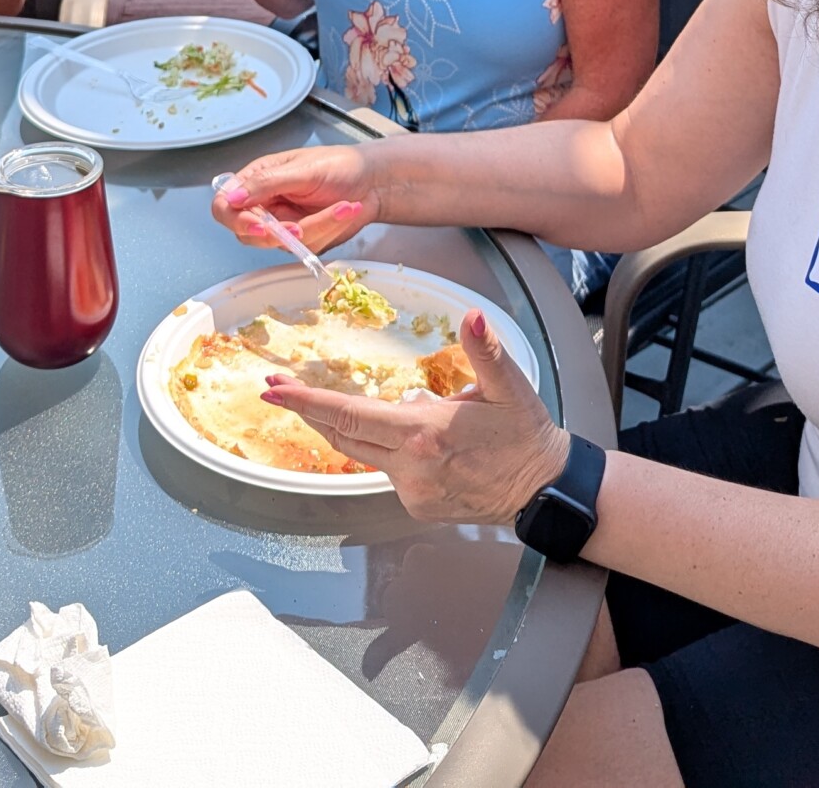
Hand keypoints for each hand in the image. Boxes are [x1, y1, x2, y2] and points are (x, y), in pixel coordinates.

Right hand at [213, 146, 379, 253]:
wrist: (375, 181)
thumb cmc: (339, 165)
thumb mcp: (302, 170)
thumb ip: (265, 184)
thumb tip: (231, 199)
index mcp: (257, 180)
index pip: (226, 206)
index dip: (236, 220)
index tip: (260, 226)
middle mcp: (265, 204)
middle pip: (247, 234)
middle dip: (277, 234)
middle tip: (299, 227)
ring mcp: (283, 225)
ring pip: (282, 244)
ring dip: (317, 227)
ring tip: (343, 207)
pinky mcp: (304, 240)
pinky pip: (307, 248)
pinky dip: (329, 230)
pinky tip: (346, 212)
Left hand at [260, 310, 574, 524]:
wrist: (543, 490)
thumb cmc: (526, 437)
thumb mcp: (510, 388)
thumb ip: (485, 350)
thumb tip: (472, 316)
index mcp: (424, 432)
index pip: (350, 414)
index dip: (307, 401)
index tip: (275, 388)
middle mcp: (410, 465)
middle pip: (342, 435)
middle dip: (307, 409)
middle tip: (277, 387)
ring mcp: (411, 489)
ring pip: (362, 452)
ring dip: (343, 427)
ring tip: (328, 402)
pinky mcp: (417, 503)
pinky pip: (387, 468)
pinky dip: (383, 447)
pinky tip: (405, 434)